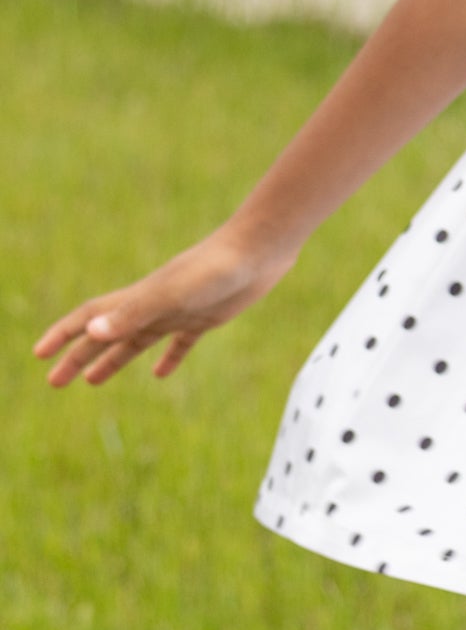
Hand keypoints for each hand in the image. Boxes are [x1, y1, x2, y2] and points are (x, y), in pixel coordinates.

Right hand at [32, 227, 298, 387]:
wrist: (262, 246)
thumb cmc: (217, 265)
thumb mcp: (174, 293)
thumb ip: (135, 312)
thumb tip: (93, 333)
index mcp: (140, 297)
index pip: (91, 317)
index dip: (64, 334)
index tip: (39, 354)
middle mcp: (155, 304)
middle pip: (108, 334)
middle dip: (79, 357)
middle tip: (55, 382)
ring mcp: (180, 309)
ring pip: (138, 340)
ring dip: (113, 359)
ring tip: (92, 380)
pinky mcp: (207, 315)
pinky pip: (181, 342)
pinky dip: (168, 358)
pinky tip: (161, 374)